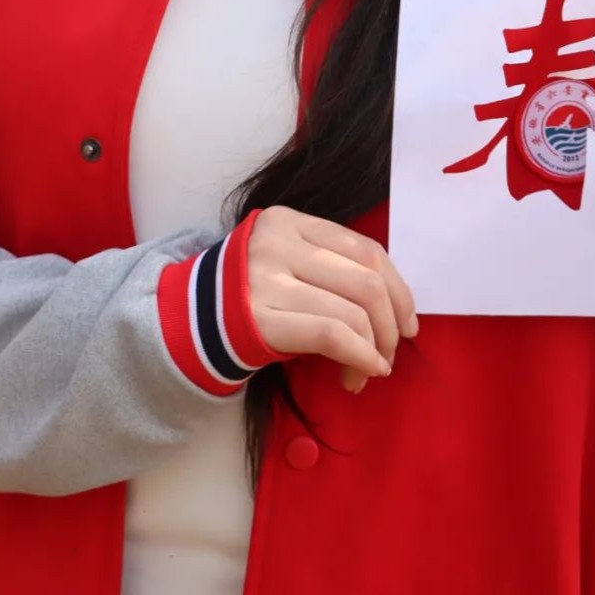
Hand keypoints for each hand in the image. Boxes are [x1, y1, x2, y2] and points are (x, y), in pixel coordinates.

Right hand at [248, 205, 418, 393]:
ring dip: (373, 349)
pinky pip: (331, 334)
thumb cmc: (252, 295)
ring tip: (369, 370)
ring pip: (352, 311)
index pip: (365, 250)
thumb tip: (397, 309)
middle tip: (391, 352)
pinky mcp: (261, 318)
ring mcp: (267, 279)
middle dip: (390, 324)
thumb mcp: (289, 262)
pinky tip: (362, 373)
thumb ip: (333, 269)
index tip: (407, 321)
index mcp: (291, 221)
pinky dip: (359, 356)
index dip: (398, 288)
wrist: (188, 321)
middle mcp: (279, 243)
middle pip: (365, 281)